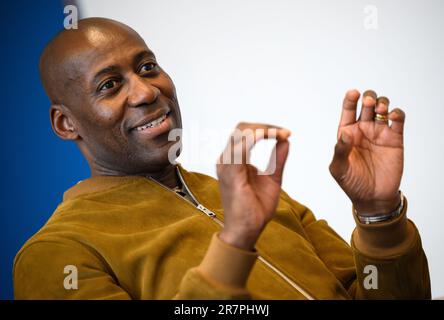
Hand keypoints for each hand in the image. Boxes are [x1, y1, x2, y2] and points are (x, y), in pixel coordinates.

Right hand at [216, 122, 290, 249]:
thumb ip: (278, 158)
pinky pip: (239, 149)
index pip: (246, 133)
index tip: (285, 133)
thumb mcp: (273, 178)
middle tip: (284, 133)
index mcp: (234, 160)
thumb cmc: (255, 208)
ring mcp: (226, 166)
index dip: (266, 128)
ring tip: (280, 134)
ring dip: (263, 130)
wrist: (248, 230)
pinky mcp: (230, 174)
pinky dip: (254, 138)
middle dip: (265, 126)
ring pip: (241, 133)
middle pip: (242, 128)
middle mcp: (227, 160)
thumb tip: (285, 140)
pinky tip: (267, 136)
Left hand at [329, 90, 404, 214]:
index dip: (350, 99)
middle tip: (368, 102)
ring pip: (382, 109)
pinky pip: (398, 121)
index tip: (353, 93)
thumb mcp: (339, 168)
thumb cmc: (351, 182)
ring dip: (382, 103)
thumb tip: (345, 134)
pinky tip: (393, 116)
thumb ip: (340, 151)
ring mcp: (379, 133)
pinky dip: (397, 114)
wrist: (372, 197)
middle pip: (366, 105)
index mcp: (346, 133)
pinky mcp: (395, 139)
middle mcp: (363, 129)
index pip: (348, 110)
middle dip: (368, 98)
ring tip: (380, 108)